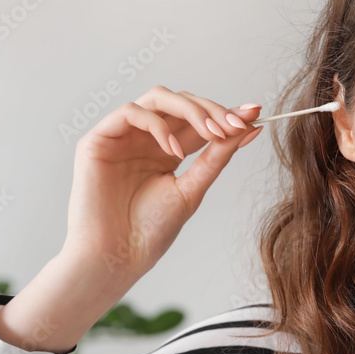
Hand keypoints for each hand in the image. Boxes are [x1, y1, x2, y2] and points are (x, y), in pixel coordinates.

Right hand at [60, 85, 262, 286]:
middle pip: (181, 102)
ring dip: (191, 110)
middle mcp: (145, 138)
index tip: (255, 113)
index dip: (226, 113)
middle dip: (212, 109)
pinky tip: (173, 151)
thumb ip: (217, 157)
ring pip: (158, 97)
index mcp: (167, 150)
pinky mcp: (98, 139)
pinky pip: (129, 112)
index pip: (199, 120)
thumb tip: (250, 129)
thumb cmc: (151, 230)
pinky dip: (157, 125)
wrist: (118, 256)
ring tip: (213, 133)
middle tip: (236, 124)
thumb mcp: (193, 188)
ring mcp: (122, 136)